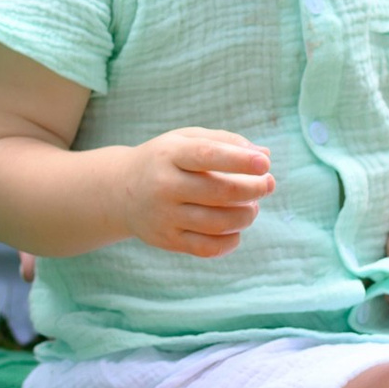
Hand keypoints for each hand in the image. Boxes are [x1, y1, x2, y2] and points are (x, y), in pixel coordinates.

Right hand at [121, 128, 273, 258]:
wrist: (120, 190)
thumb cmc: (165, 160)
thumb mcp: (187, 139)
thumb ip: (225, 142)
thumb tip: (264, 155)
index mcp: (170, 154)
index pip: (207, 155)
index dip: (240, 160)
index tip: (264, 164)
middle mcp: (164, 185)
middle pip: (220, 192)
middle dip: (253, 189)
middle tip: (267, 185)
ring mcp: (164, 216)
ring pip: (218, 223)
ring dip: (246, 215)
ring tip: (252, 207)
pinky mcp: (167, 240)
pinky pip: (208, 248)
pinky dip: (231, 241)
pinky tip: (235, 229)